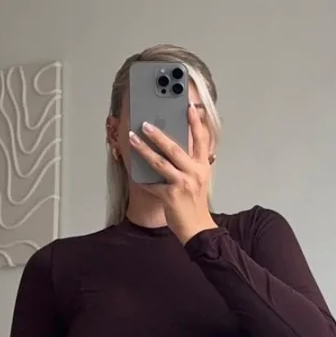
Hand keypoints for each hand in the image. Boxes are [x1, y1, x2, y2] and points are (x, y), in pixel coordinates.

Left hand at [129, 104, 217, 243]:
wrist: (197, 228)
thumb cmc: (195, 204)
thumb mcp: (198, 179)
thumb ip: (189, 163)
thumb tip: (173, 146)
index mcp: (202, 166)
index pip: (201, 140)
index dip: (196, 123)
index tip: (189, 108)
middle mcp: (194, 173)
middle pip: (175, 148)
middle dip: (158, 134)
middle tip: (146, 123)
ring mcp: (183, 184)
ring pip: (160, 162)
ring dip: (144, 149)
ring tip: (133, 138)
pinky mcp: (171, 196)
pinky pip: (152, 184)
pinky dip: (142, 179)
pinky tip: (133, 172)